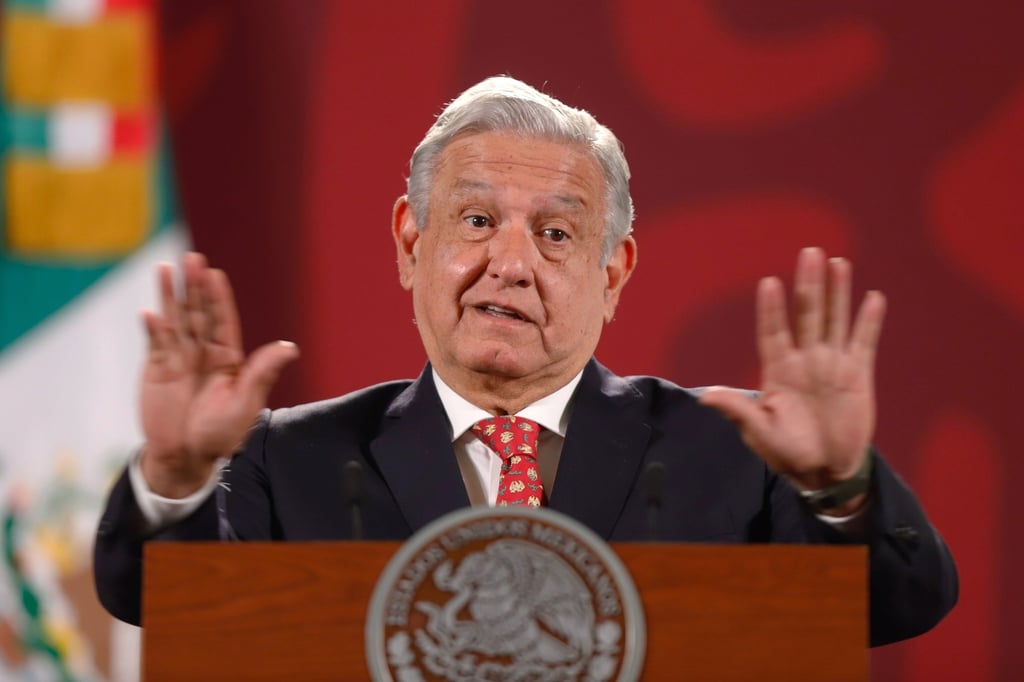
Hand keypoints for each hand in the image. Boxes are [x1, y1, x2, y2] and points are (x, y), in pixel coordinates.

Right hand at [139, 252, 298, 497]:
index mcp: (228, 358)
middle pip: (197, 313)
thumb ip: (262, 374)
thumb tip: (291, 347)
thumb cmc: (220, 434)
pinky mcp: (156, 369)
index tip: (215, 275)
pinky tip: (149, 313)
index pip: (222, 320)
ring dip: (169, 296)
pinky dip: (152, 328)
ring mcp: (178, 358)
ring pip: (175, 320)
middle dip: (193, 286)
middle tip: (191, 258)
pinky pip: (154, 343)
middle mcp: (203, 352)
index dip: (217, 298)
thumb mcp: (245, 405)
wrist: (186, 456)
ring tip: (165, 268)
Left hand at [699, 248, 884, 510]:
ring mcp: (831, 365)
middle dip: (809, 284)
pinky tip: (873, 297)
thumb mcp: (759, 432)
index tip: (769, 283)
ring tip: (838, 262)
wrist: (824, 470)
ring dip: (837, 291)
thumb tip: (705, 396)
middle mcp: (804, 360)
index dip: (772, 308)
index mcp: (778, 370)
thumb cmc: (785, 452)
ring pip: (835, 320)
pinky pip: (864, 342)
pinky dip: (869, 321)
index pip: (773, 331)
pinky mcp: (857, 375)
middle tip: (810, 252)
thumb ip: (738, 411)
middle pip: (807, 314)